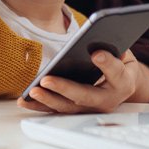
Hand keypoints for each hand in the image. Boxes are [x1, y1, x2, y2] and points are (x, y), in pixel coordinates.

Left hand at [17, 49, 143, 113]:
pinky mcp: (76, 110)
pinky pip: (56, 109)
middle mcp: (107, 101)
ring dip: (48, 100)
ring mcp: (90, 108)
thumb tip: (102, 37)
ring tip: (32, 91)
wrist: (123, 85)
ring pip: (68, 107)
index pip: (115, 73)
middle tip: (47, 80)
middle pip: (85, 96)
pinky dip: (39, 106)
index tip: (95, 53)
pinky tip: (24, 100)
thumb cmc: (121, 64)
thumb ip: (116, 47)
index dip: (106, 63)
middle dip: (65, 89)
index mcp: (123, 83)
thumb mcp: (123, 52)